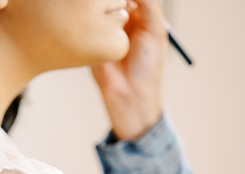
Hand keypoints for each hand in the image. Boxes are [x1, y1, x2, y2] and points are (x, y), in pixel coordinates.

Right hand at [91, 0, 166, 140]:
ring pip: (101, 8)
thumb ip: (149, 4)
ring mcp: (105, 30)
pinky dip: (91, 21)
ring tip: (114, 20)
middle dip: (117, 0)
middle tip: (121, 7)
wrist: (128, 94)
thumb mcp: (156, 29)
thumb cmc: (147, 66)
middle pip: (117, 0)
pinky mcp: (90, 41)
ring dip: (104, 8)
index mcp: (142, 16)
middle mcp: (123, 21)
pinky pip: (88, 24)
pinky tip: (98, 26)